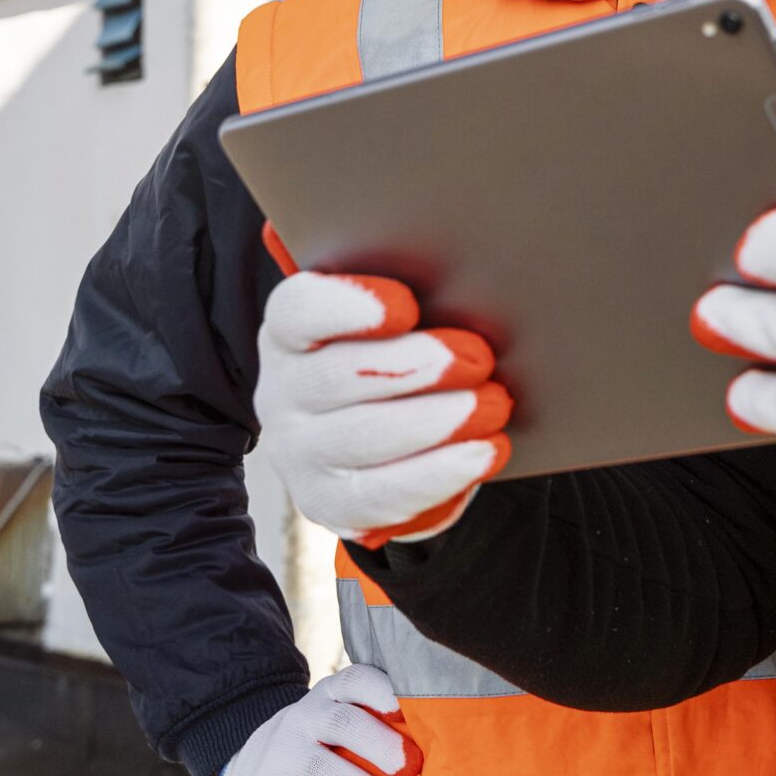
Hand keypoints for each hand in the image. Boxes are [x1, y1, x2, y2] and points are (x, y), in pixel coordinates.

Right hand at [217, 665, 414, 775]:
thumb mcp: (343, 721)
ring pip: (319, 767)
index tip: (405, 710)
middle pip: (342, 723)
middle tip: (412, 768)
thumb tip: (449, 743)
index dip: (381, 691)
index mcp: (330, 695)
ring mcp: (282, 756)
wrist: (251, 771)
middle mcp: (304, 718)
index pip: (355, 681)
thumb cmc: (324, 746)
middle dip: (380, 744)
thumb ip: (381, 723)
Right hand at [254, 265, 511, 544]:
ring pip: (363, 438)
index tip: (407, 305)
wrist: (373, 440)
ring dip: (437, 421)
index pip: (298, 310)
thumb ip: (404, 290)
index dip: (349, 306)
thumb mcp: (391, 319)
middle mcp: (281, 392)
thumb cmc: (394, 354)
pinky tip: (485, 452)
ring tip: (493, 405)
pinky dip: (440, 474)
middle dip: (417, 366)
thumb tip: (443, 273)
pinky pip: (381, 496)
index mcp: (289, 331)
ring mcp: (298, 452)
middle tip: (479, 358)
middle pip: (339, 375)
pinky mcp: (326, 503)